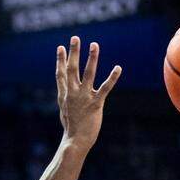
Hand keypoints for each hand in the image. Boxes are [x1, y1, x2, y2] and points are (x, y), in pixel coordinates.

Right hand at [56, 36, 121, 150]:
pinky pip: (105, 87)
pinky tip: (118, 67)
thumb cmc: (71, 128)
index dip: (61, 60)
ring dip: (91, 58)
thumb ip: (65, 98)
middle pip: (72, 69)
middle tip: (75, 38)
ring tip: (94, 45)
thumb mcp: (64, 110)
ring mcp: (84, 97)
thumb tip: (64, 92)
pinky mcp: (96, 103)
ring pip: (88, 74)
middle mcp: (72, 93)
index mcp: (64, 95)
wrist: (75, 141)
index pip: (61, 74)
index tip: (61, 48)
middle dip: (73, 52)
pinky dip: (112, 77)